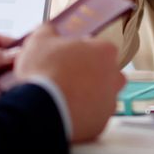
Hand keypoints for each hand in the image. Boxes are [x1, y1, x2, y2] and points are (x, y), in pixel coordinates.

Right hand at [9, 24, 124, 142]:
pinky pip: (93, 116)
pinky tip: (64, 111)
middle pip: (105, 72)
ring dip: (86, 96)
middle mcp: (114, 76)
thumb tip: (49, 30)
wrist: (41, 108)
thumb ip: (49, 31)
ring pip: (101, 96)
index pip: (98, 47)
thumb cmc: (44, 73)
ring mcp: (109, 101)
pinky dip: (81, 115)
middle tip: (67, 77)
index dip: (80, 52)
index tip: (68, 57)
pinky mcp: (101, 123)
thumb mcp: (39, 40)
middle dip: (89, 74)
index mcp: (105, 51)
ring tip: (63, 96)